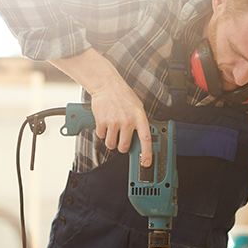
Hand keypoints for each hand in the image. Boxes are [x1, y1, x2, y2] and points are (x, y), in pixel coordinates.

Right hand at [51, 48, 151, 164]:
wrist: (107, 85)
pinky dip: (102, 133)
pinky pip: (101, 136)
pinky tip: (105, 123)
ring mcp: (114, 122)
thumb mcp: (137, 107)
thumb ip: (139, 122)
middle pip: (124, 146)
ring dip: (111, 141)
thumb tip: (141, 139)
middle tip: (121, 141)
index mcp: (139, 117)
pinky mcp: (102, 121)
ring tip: (112, 130)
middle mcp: (127, 121)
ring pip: (111, 144)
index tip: (146, 163)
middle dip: (122, 147)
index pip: (146, 139)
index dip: (147, 153)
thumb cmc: (123, 95)